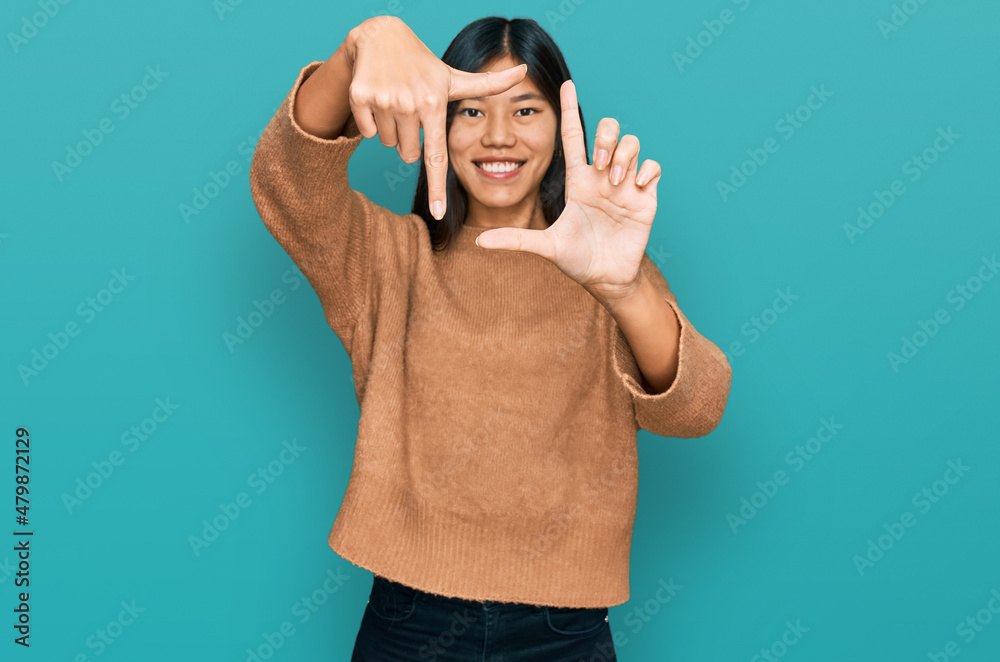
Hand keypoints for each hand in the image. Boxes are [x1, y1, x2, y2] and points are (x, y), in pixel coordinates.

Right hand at [346, 16, 526, 219]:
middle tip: (412, 112)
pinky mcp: (360, 97)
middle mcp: (409, 104)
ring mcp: (383, 100)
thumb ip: (489, 85)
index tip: (437, 213)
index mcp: (434, 104)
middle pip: (408, 155)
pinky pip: (368, 132)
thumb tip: (525, 71)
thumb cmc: (424, 64)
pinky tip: (379, 98)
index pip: (437, 156)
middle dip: (410, 142)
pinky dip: (372, 121)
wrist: (381, 36)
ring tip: (396, 101)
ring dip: (392, 130)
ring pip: (388, 144)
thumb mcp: (454, 77)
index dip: (437, 188)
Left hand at [475, 79, 661, 304]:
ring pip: (631, 143)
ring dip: (624, 154)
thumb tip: (478, 242)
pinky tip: (638, 185)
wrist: (605, 278)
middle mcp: (601, 177)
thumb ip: (515, 240)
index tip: (565, 84)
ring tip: (614, 181)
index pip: (573, 136)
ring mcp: (625, 185)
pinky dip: (647, 169)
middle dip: (605, 136)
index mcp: (577, 181)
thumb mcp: (546, 246)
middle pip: (607, 131)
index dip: (569, 109)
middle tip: (599, 162)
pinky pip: (653, 166)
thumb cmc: (576, 259)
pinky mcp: (645, 197)